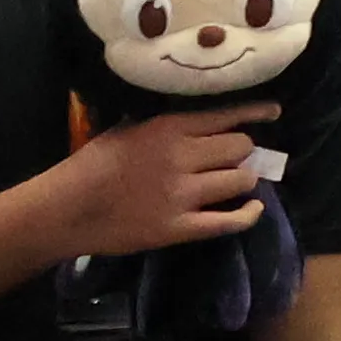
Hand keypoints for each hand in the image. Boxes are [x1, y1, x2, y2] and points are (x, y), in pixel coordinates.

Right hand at [37, 99, 279, 256]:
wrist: (66, 209)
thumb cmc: (90, 165)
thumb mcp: (126, 129)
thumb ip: (161, 123)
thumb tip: (192, 119)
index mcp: (168, 129)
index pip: (226, 116)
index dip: (255, 114)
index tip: (274, 112)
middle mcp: (182, 158)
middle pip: (240, 147)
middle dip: (242, 151)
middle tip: (236, 157)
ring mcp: (182, 195)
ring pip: (241, 180)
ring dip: (244, 179)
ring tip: (236, 181)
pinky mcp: (178, 228)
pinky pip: (228, 222)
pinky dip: (248, 215)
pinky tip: (253, 209)